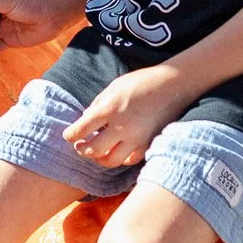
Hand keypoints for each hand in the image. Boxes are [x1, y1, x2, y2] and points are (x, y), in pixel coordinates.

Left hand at [62, 66, 185, 168]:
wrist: (174, 85)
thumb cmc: (142, 81)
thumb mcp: (114, 86)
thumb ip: (98, 103)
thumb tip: (85, 118)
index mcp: (109, 108)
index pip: (81, 129)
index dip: (71, 135)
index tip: (69, 135)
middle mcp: (121, 126)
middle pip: (94, 150)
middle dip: (82, 150)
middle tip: (80, 146)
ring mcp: (136, 138)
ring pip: (111, 161)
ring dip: (99, 158)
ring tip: (97, 152)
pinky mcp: (148, 143)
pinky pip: (129, 160)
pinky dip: (120, 158)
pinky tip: (116, 151)